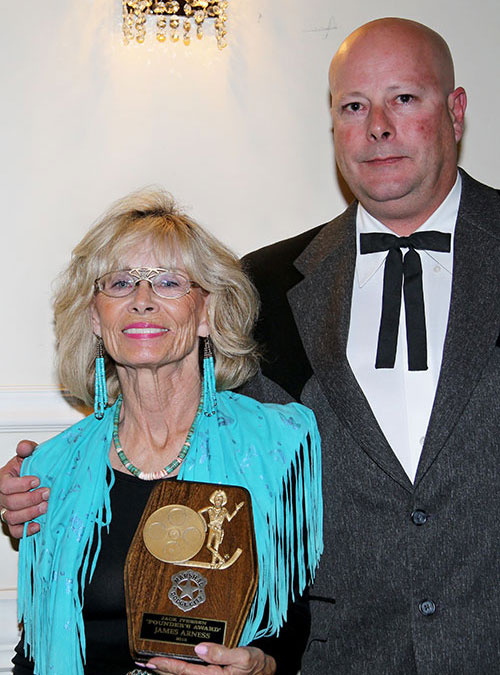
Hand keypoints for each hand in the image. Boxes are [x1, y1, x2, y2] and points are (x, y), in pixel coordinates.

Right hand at [0, 440, 47, 537]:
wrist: (34, 478)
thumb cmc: (29, 468)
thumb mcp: (28, 456)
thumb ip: (27, 449)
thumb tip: (24, 447)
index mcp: (3, 479)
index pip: (5, 485)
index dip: (21, 484)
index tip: (37, 480)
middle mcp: (2, 497)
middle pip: (10, 503)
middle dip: (30, 499)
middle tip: (47, 494)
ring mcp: (7, 511)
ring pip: (12, 517)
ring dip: (30, 513)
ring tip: (45, 507)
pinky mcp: (14, 522)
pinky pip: (15, 531)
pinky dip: (26, 530)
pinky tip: (38, 525)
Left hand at [140, 644, 275, 673]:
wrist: (266, 673)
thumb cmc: (256, 665)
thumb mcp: (244, 656)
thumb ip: (222, 653)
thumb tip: (199, 648)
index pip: (185, 672)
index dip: (167, 666)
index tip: (151, 660)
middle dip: (161, 671)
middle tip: (143, 663)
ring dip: (167, 673)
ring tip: (152, 666)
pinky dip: (178, 673)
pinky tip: (171, 668)